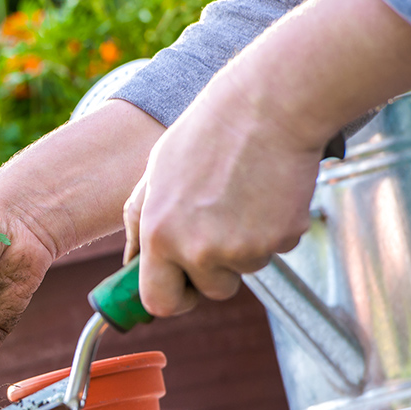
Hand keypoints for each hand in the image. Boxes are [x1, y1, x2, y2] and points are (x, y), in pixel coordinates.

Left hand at [123, 77, 321, 316]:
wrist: (266, 107)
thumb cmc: (206, 136)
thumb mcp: (154, 176)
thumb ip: (139, 224)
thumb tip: (129, 264)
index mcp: (159, 235)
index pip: (159, 301)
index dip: (173, 298)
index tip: (182, 289)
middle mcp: (197, 249)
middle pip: (211, 292)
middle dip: (215, 273)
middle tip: (220, 229)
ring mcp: (242, 249)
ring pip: (245, 269)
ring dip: (245, 245)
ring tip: (241, 196)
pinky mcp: (281, 239)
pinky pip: (275, 249)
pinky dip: (272, 229)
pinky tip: (265, 192)